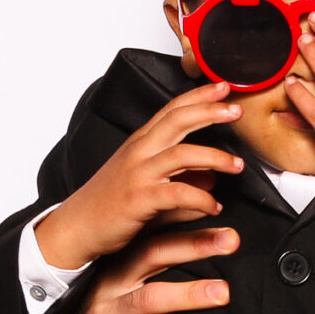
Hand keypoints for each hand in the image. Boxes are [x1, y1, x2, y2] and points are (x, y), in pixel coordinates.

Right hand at [33, 82, 242, 269]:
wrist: (77, 227)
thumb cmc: (109, 203)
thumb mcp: (144, 180)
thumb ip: (179, 175)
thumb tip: (211, 177)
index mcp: (140, 143)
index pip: (172, 110)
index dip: (198, 96)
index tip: (223, 86)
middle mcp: (139, 152)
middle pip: (178, 120)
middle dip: (210, 111)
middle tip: (237, 110)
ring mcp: (138, 174)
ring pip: (182, 154)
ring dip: (215, 157)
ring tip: (238, 165)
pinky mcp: (139, 199)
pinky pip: (178, 193)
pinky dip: (201, 199)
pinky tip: (214, 206)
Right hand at [33, 223, 238, 313]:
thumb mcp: (125, 294)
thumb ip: (154, 274)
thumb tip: (203, 252)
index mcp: (119, 266)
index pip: (153, 235)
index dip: (184, 221)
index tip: (218, 212)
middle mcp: (111, 284)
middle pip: (153, 255)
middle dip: (193, 245)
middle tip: (230, 241)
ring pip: (150, 298)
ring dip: (189, 293)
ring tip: (222, 292)